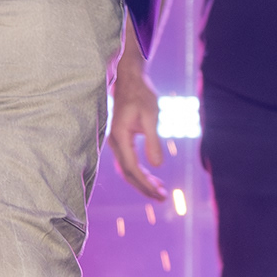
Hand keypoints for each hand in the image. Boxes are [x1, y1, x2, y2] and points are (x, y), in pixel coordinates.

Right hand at [108, 53, 167, 199]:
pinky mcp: (120, 140)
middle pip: (127, 173)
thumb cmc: (141, 94)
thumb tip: (157, 166)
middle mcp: (114, 142)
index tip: (159, 192)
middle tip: (162, 197)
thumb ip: (153, 141)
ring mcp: (115, 142)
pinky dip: (139, 172)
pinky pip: (127, 162)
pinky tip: (152, 176)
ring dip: (142, 181)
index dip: (145, 183)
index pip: (132, 168)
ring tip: (159, 190)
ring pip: (126, 169)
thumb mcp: (151, 116)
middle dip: (144, 187)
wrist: (129, 79)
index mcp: (120, 137)